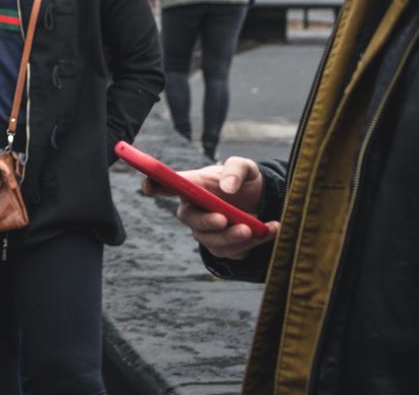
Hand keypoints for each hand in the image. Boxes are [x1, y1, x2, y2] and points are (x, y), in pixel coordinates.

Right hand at [141, 156, 279, 258]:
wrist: (263, 203)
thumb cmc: (245, 182)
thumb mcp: (246, 167)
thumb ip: (236, 169)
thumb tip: (227, 188)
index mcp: (192, 187)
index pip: (166, 185)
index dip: (153, 185)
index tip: (148, 187)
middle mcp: (194, 210)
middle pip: (190, 220)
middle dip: (207, 223)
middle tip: (225, 220)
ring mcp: (206, 231)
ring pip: (212, 240)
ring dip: (235, 237)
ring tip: (258, 227)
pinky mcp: (222, 247)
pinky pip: (232, 251)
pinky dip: (254, 243)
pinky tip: (270, 229)